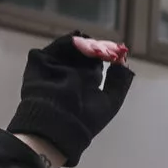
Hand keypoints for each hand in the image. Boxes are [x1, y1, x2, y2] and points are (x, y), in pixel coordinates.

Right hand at [7, 31, 133, 166]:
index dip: (106, 55)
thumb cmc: (86, 119)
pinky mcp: (41, 62)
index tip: (115, 51)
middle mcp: (71, 73)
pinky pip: (56, 48)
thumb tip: (125, 61)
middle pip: (84, 53)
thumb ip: (119, 81)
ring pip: (71, 48)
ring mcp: (56, 66)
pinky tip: (80, 42)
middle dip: (95, 47)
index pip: (96, 62)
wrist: (58, 125)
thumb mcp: (111, 100)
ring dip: (84, 43)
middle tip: (104, 46)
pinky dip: (68, 43)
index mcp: (86, 82)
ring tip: (93, 44)